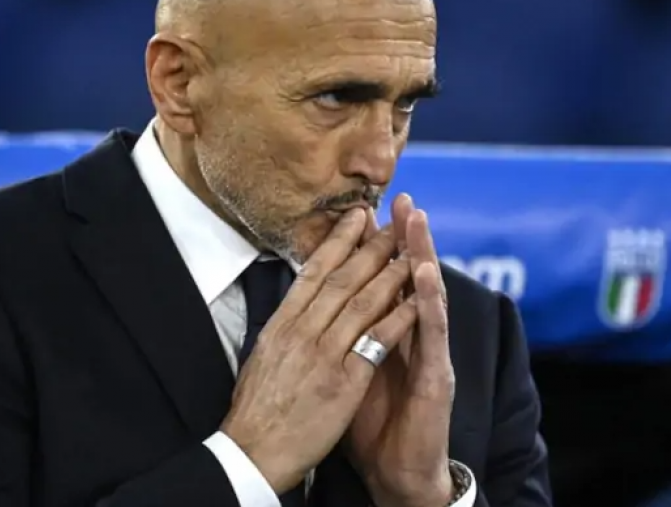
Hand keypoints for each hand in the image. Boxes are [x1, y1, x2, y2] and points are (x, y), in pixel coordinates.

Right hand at [220, 208, 418, 494]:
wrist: (253, 453)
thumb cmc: (256, 410)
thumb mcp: (262, 356)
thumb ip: (284, 327)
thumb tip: (296, 302)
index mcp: (281, 325)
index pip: (313, 272)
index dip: (338, 241)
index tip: (357, 216)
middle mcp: (302, 332)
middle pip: (343, 279)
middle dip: (372, 247)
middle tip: (394, 221)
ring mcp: (324, 355)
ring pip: (363, 302)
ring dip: (391, 274)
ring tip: (412, 251)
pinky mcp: (344, 380)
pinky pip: (377, 341)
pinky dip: (399, 317)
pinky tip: (418, 301)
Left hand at [349, 194, 455, 506]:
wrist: (398, 470)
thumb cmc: (375, 424)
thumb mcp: (355, 371)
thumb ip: (349, 336)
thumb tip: (325, 306)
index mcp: (391, 335)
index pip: (387, 282)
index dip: (380, 247)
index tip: (369, 210)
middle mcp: (416, 338)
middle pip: (411, 279)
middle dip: (407, 238)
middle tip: (404, 199)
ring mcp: (430, 354)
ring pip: (428, 296)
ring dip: (424, 255)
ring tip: (417, 221)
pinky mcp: (437, 376)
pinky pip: (433, 333)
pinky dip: (428, 301)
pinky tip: (423, 275)